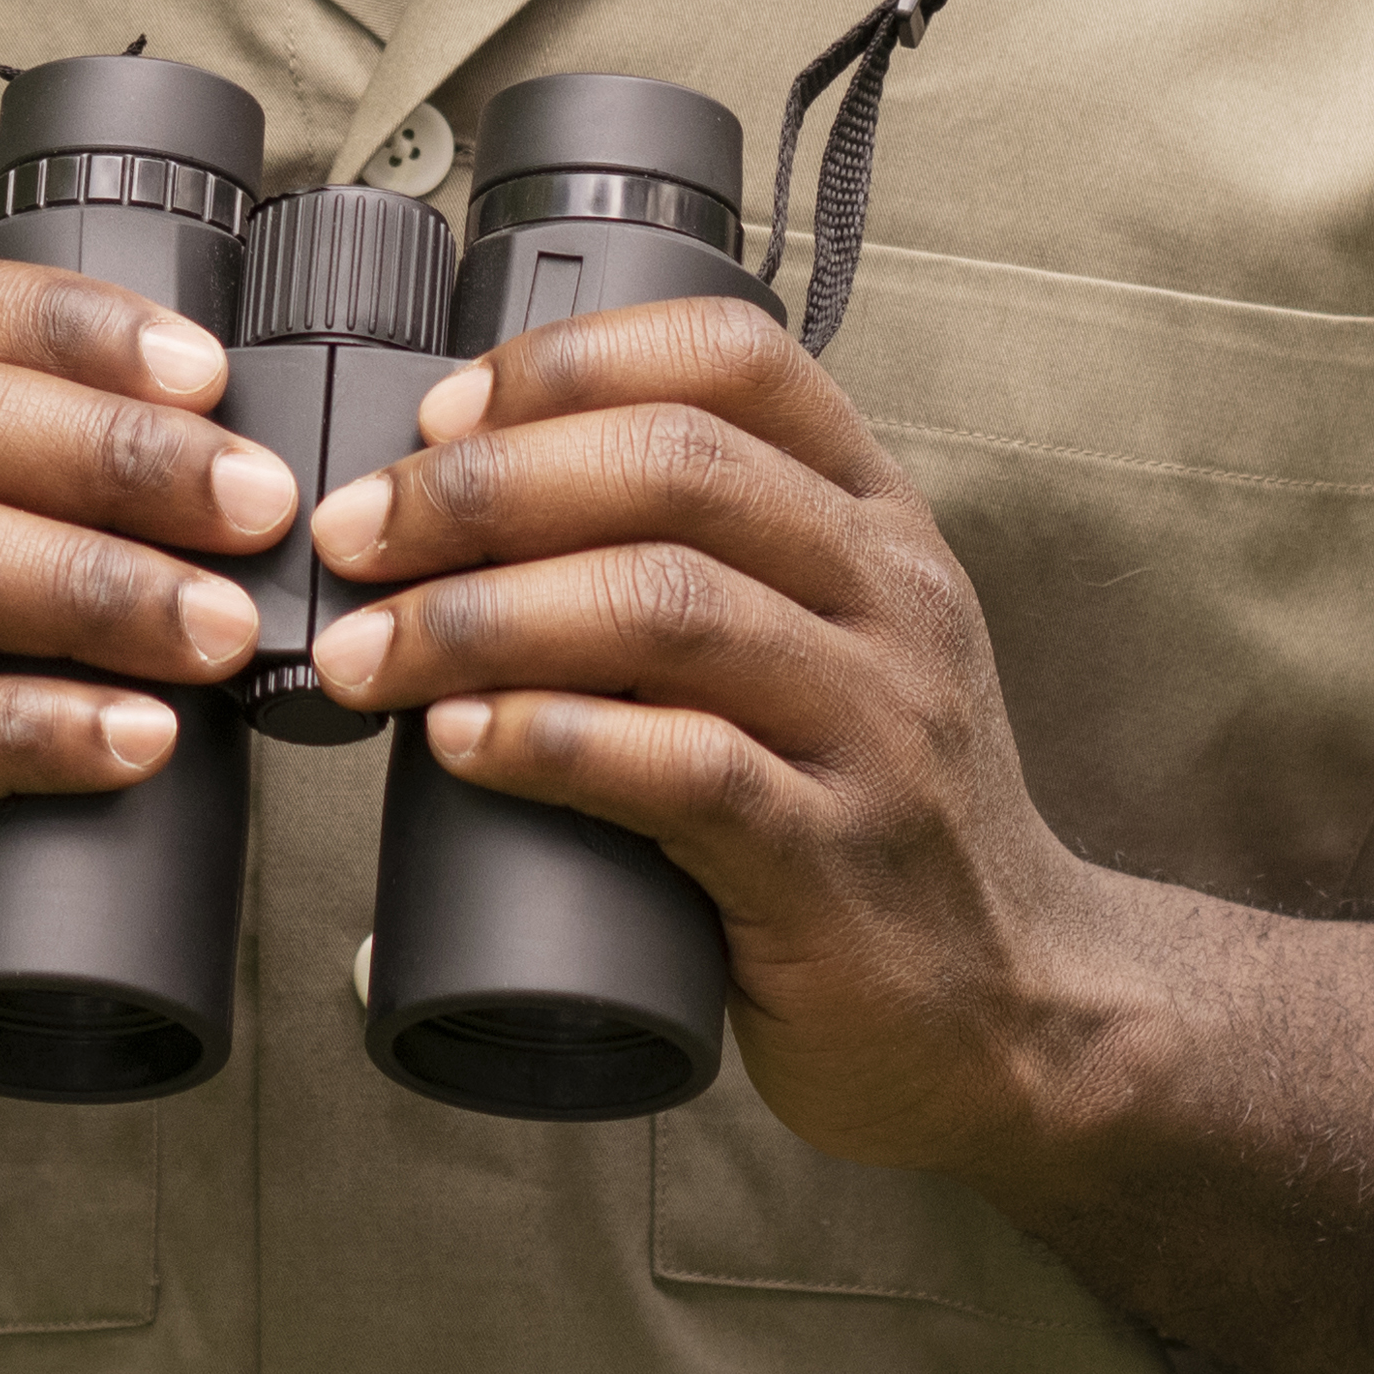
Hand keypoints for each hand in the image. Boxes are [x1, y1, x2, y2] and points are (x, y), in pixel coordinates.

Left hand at [303, 293, 1124, 1182]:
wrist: (1015, 1012)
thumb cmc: (869, 819)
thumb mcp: (828, 652)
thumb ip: (702, 572)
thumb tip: (456, 530)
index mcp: (878, 521)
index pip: (734, 361)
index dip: (569, 363)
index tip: (441, 411)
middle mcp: (889, 599)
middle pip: (674, 469)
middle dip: (482, 485)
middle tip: (358, 534)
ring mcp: (873, 729)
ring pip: (667, 606)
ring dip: (481, 614)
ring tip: (363, 652)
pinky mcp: (831, 860)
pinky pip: (684, 767)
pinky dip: (551, 739)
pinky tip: (460, 738)